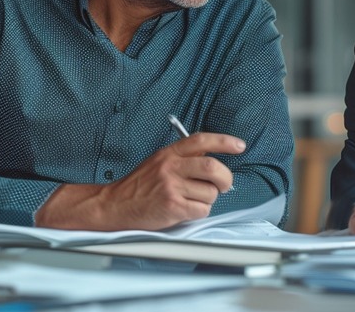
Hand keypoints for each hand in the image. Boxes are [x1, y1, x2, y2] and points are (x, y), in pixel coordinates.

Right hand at [35, 133, 243, 229]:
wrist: (114, 204)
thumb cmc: (137, 187)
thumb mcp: (157, 163)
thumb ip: (181, 159)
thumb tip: (212, 162)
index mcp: (168, 153)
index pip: (201, 141)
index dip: (224, 142)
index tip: (239, 146)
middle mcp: (170, 167)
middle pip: (212, 167)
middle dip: (225, 179)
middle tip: (224, 186)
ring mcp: (171, 186)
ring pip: (210, 193)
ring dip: (207, 201)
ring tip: (191, 201)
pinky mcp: (171, 205)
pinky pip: (201, 210)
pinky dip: (198, 213)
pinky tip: (184, 211)